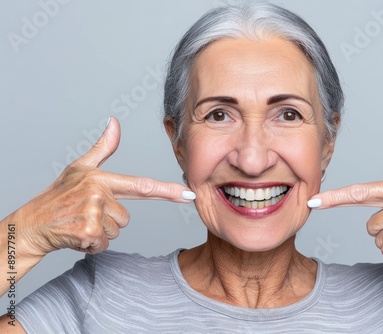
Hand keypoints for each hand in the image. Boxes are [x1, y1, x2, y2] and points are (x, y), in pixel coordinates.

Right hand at [13, 117, 194, 256]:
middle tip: (85, 215)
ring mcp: (93, 212)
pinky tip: (76, 235)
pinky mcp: (87, 231)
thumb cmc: (58, 196)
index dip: (168, 190)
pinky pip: (103, 244)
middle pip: (125, 218)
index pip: (142, 185)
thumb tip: (114, 122)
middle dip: (108, 221)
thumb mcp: (80, 168)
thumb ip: (102, 148)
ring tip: (79, 223)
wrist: (30, 225)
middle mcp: (99, 193)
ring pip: (115, 231)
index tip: (189, 194)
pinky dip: (91, 245)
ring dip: (99, 234)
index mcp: (102, 178)